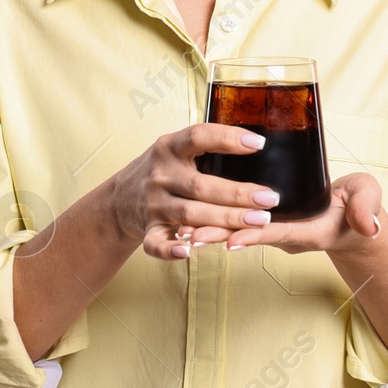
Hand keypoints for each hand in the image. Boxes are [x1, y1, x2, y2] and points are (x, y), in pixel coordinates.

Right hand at [107, 123, 281, 259]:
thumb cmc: (161, 171)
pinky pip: (156, 243)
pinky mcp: (147, 229)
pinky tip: (189, 251)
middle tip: (269, 199)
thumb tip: (256, 143)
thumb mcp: (174, 149)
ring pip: (189, 214)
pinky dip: (170, 249)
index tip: (258, 145)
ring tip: (258, 221)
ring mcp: (153, 204)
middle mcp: (160, 175)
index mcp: (169, 148)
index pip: (198, 136)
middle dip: (238, 194)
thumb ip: (204, 145)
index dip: (228, 138)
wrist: (117, 200)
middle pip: (201, 185)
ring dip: (225, 220)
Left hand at [180, 172, 384, 256]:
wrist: (355, 220)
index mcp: (311, 230)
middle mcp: (289, 235)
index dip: (256, 235)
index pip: (280, 233)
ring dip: (213, 231)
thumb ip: (366, 211)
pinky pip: (241, 222)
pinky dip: (219, 221)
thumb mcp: (368, 201)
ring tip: (183, 231)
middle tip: (193, 236)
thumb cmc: (361, 207)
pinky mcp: (270, 221)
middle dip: (222, 235)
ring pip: (241, 231)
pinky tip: (193, 218)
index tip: (233, 240)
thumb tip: (369, 225)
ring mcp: (278, 229)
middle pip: (251, 235)